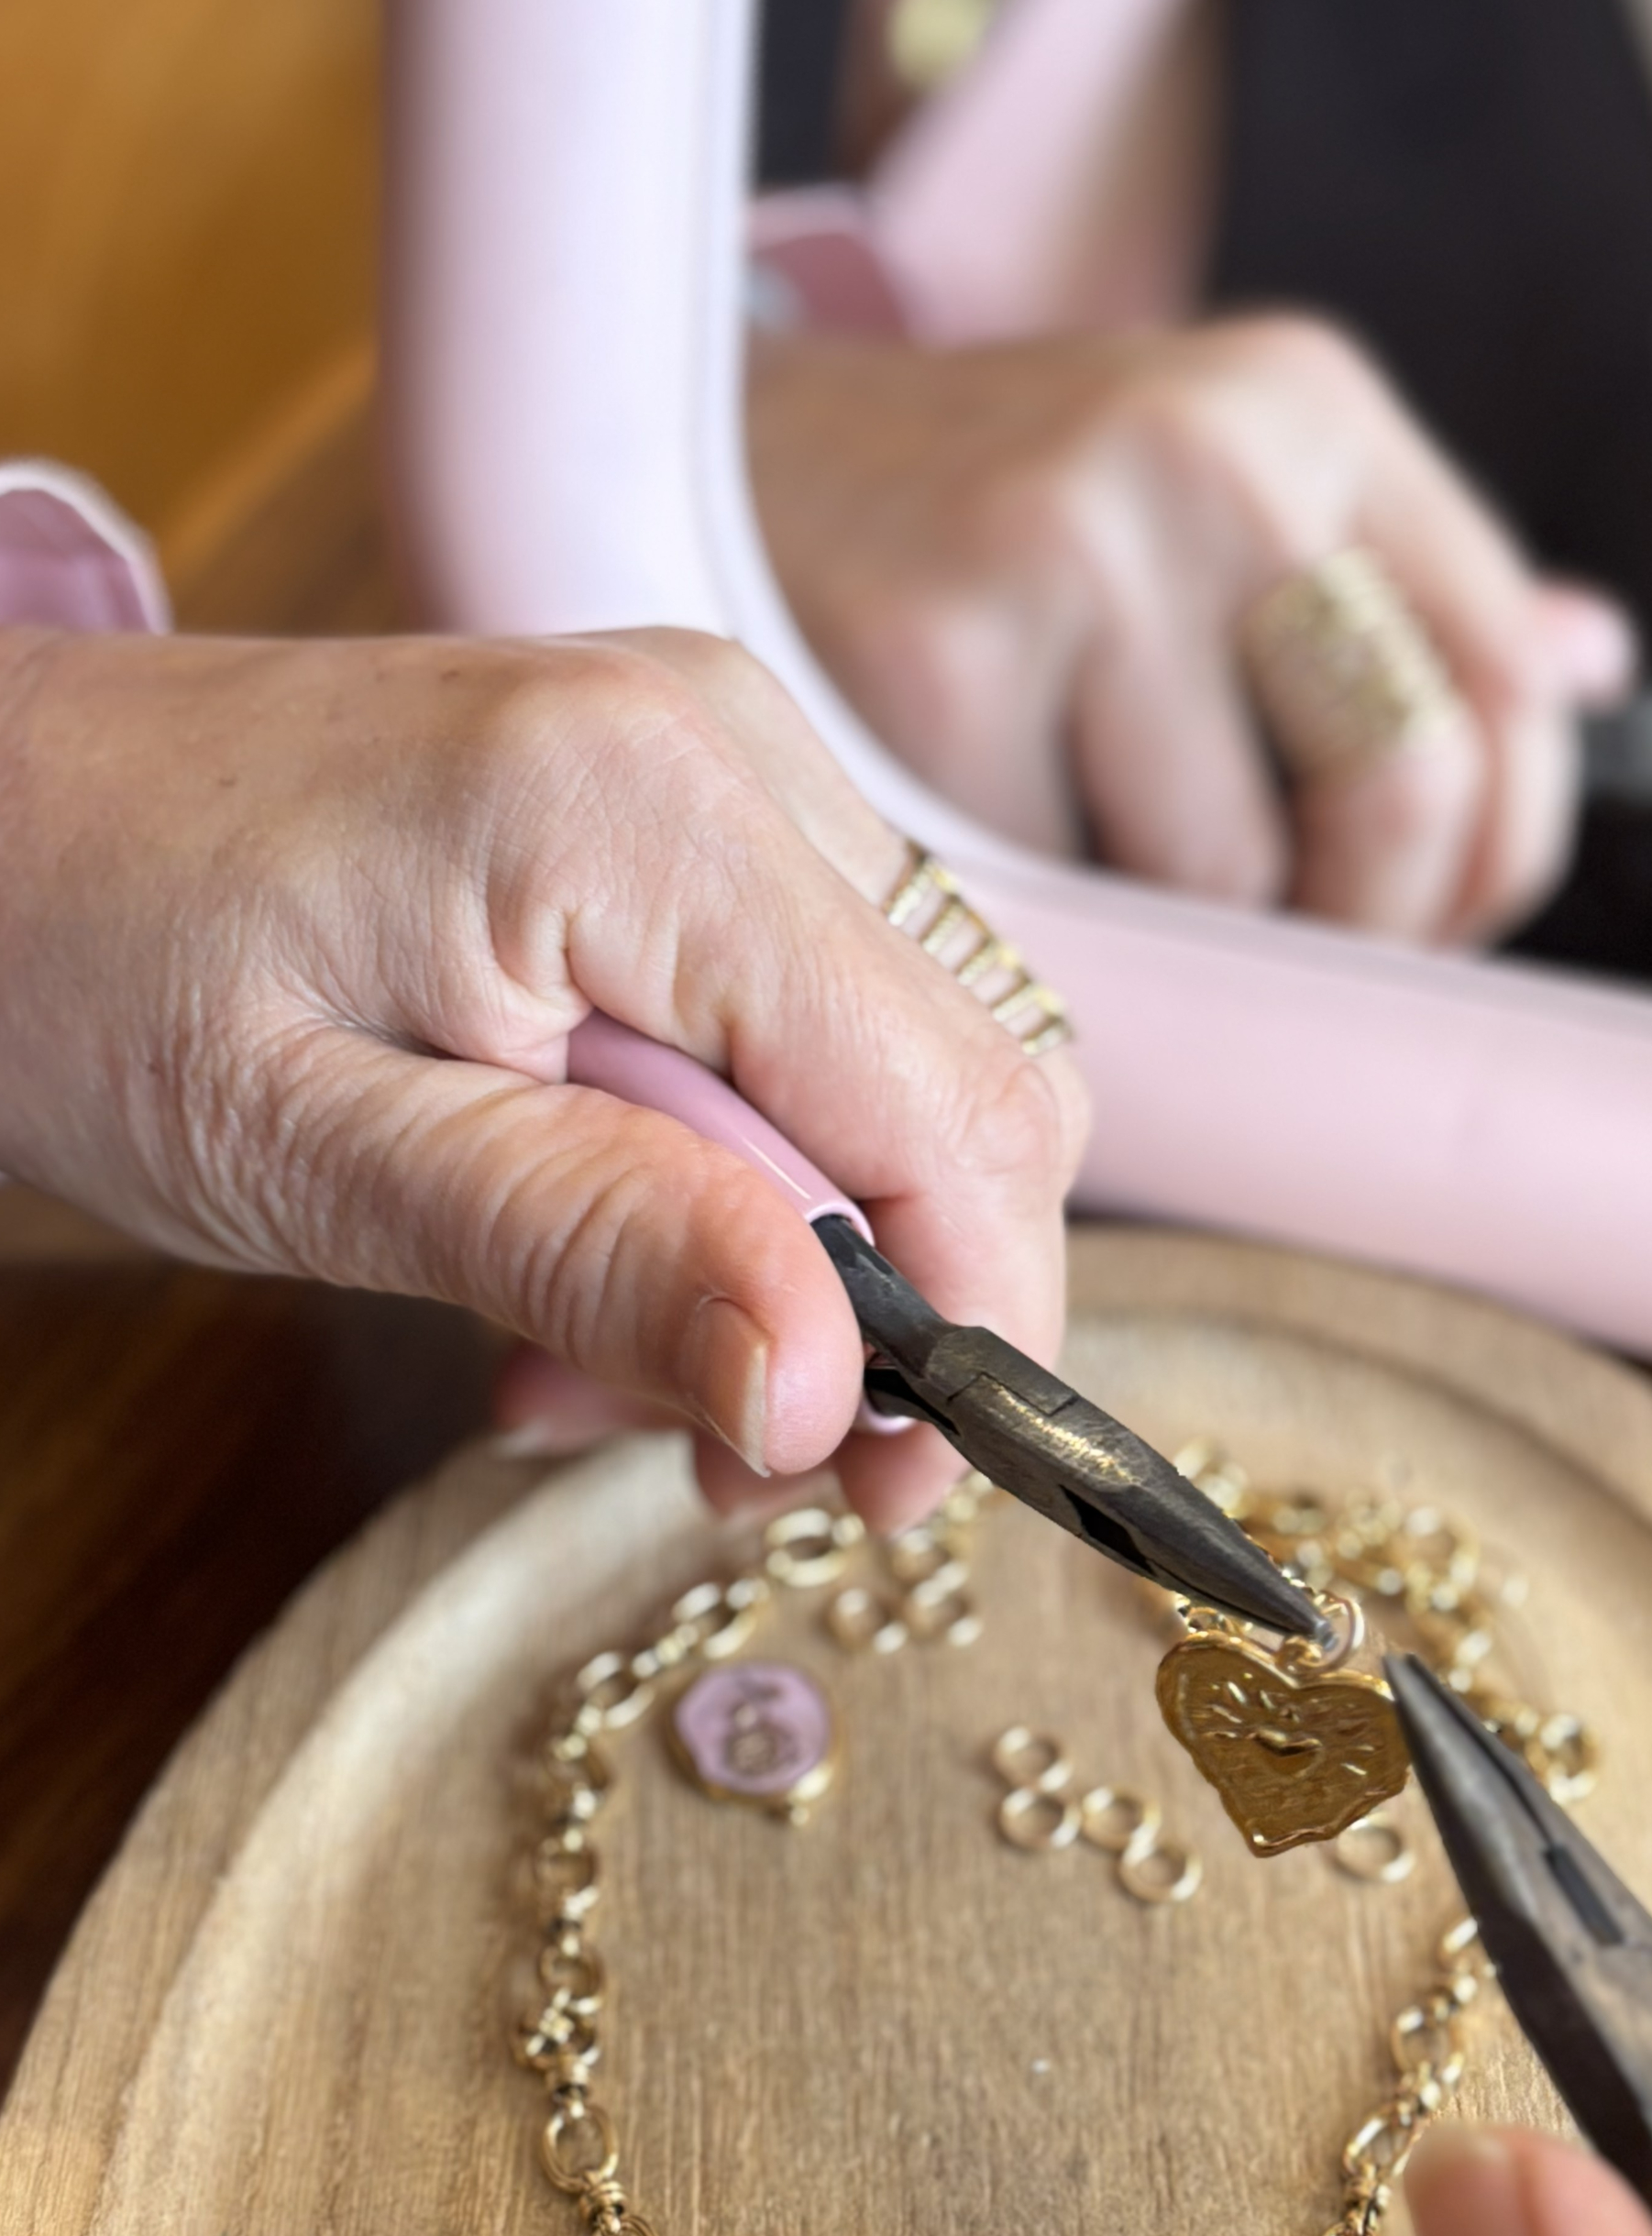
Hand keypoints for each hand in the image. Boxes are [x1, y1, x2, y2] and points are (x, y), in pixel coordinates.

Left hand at [0, 621, 1084, 1526]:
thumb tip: (831, 1390)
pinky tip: (592, 1247)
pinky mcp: (696, 804)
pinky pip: (824, 1026)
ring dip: (801, 1260)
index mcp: (642, 802)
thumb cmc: (79, 957)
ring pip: (915, 1072)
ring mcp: (724, 757)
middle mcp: (730, 739)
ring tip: (582, 1357)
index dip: (968, 1328)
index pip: (956, 1105)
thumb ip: (593, 1246)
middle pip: (977, 1084)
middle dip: (881, 1307)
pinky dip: (749, 1178)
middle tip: (708, 1458)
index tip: (880, 1496)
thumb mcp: (310, 1153)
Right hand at [746, 314, 1629, 945]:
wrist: (714, 455)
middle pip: (1404, 799)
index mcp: (1311, 406)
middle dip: (1353, 921)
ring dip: (1175, 930)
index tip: (1417, 920)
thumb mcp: (1218, 492)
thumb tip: (1595, 660)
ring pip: (1226, 883)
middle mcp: (1212, 448)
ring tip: (1088, 851)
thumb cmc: (999, 518)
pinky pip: (1063, 902)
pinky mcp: (933, 649)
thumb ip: (1402, 586)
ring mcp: (1069, 541)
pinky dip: (1038, 921)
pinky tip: (987, 842)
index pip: (1512, 697)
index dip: (1491, 860)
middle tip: (1263, 937)